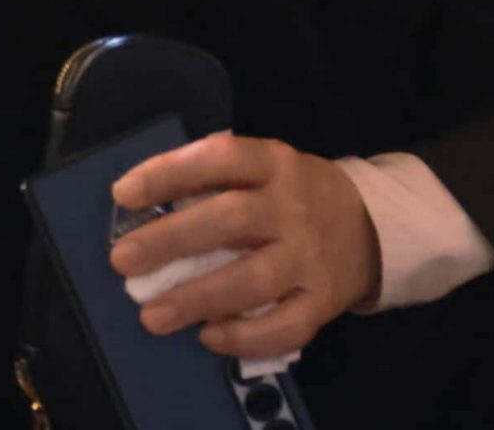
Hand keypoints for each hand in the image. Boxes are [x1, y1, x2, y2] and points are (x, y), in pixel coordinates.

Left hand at [108, 135, 380, 360]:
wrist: (370, 227)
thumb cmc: (296, 197)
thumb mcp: (267, 169)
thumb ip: (217, 178)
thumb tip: (141, 206)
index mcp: (275, 164)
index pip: (222, 157)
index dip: (170, 173)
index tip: (123, 194)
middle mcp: (293, 207)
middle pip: (230, 219)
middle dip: (171, 240)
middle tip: (123, 260)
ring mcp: (310, 256)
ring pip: (253, 278)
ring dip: (198, 298)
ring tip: (151, 316)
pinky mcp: (323, 300)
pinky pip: (285, 325)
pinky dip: (245, 336)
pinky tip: (209, 336)